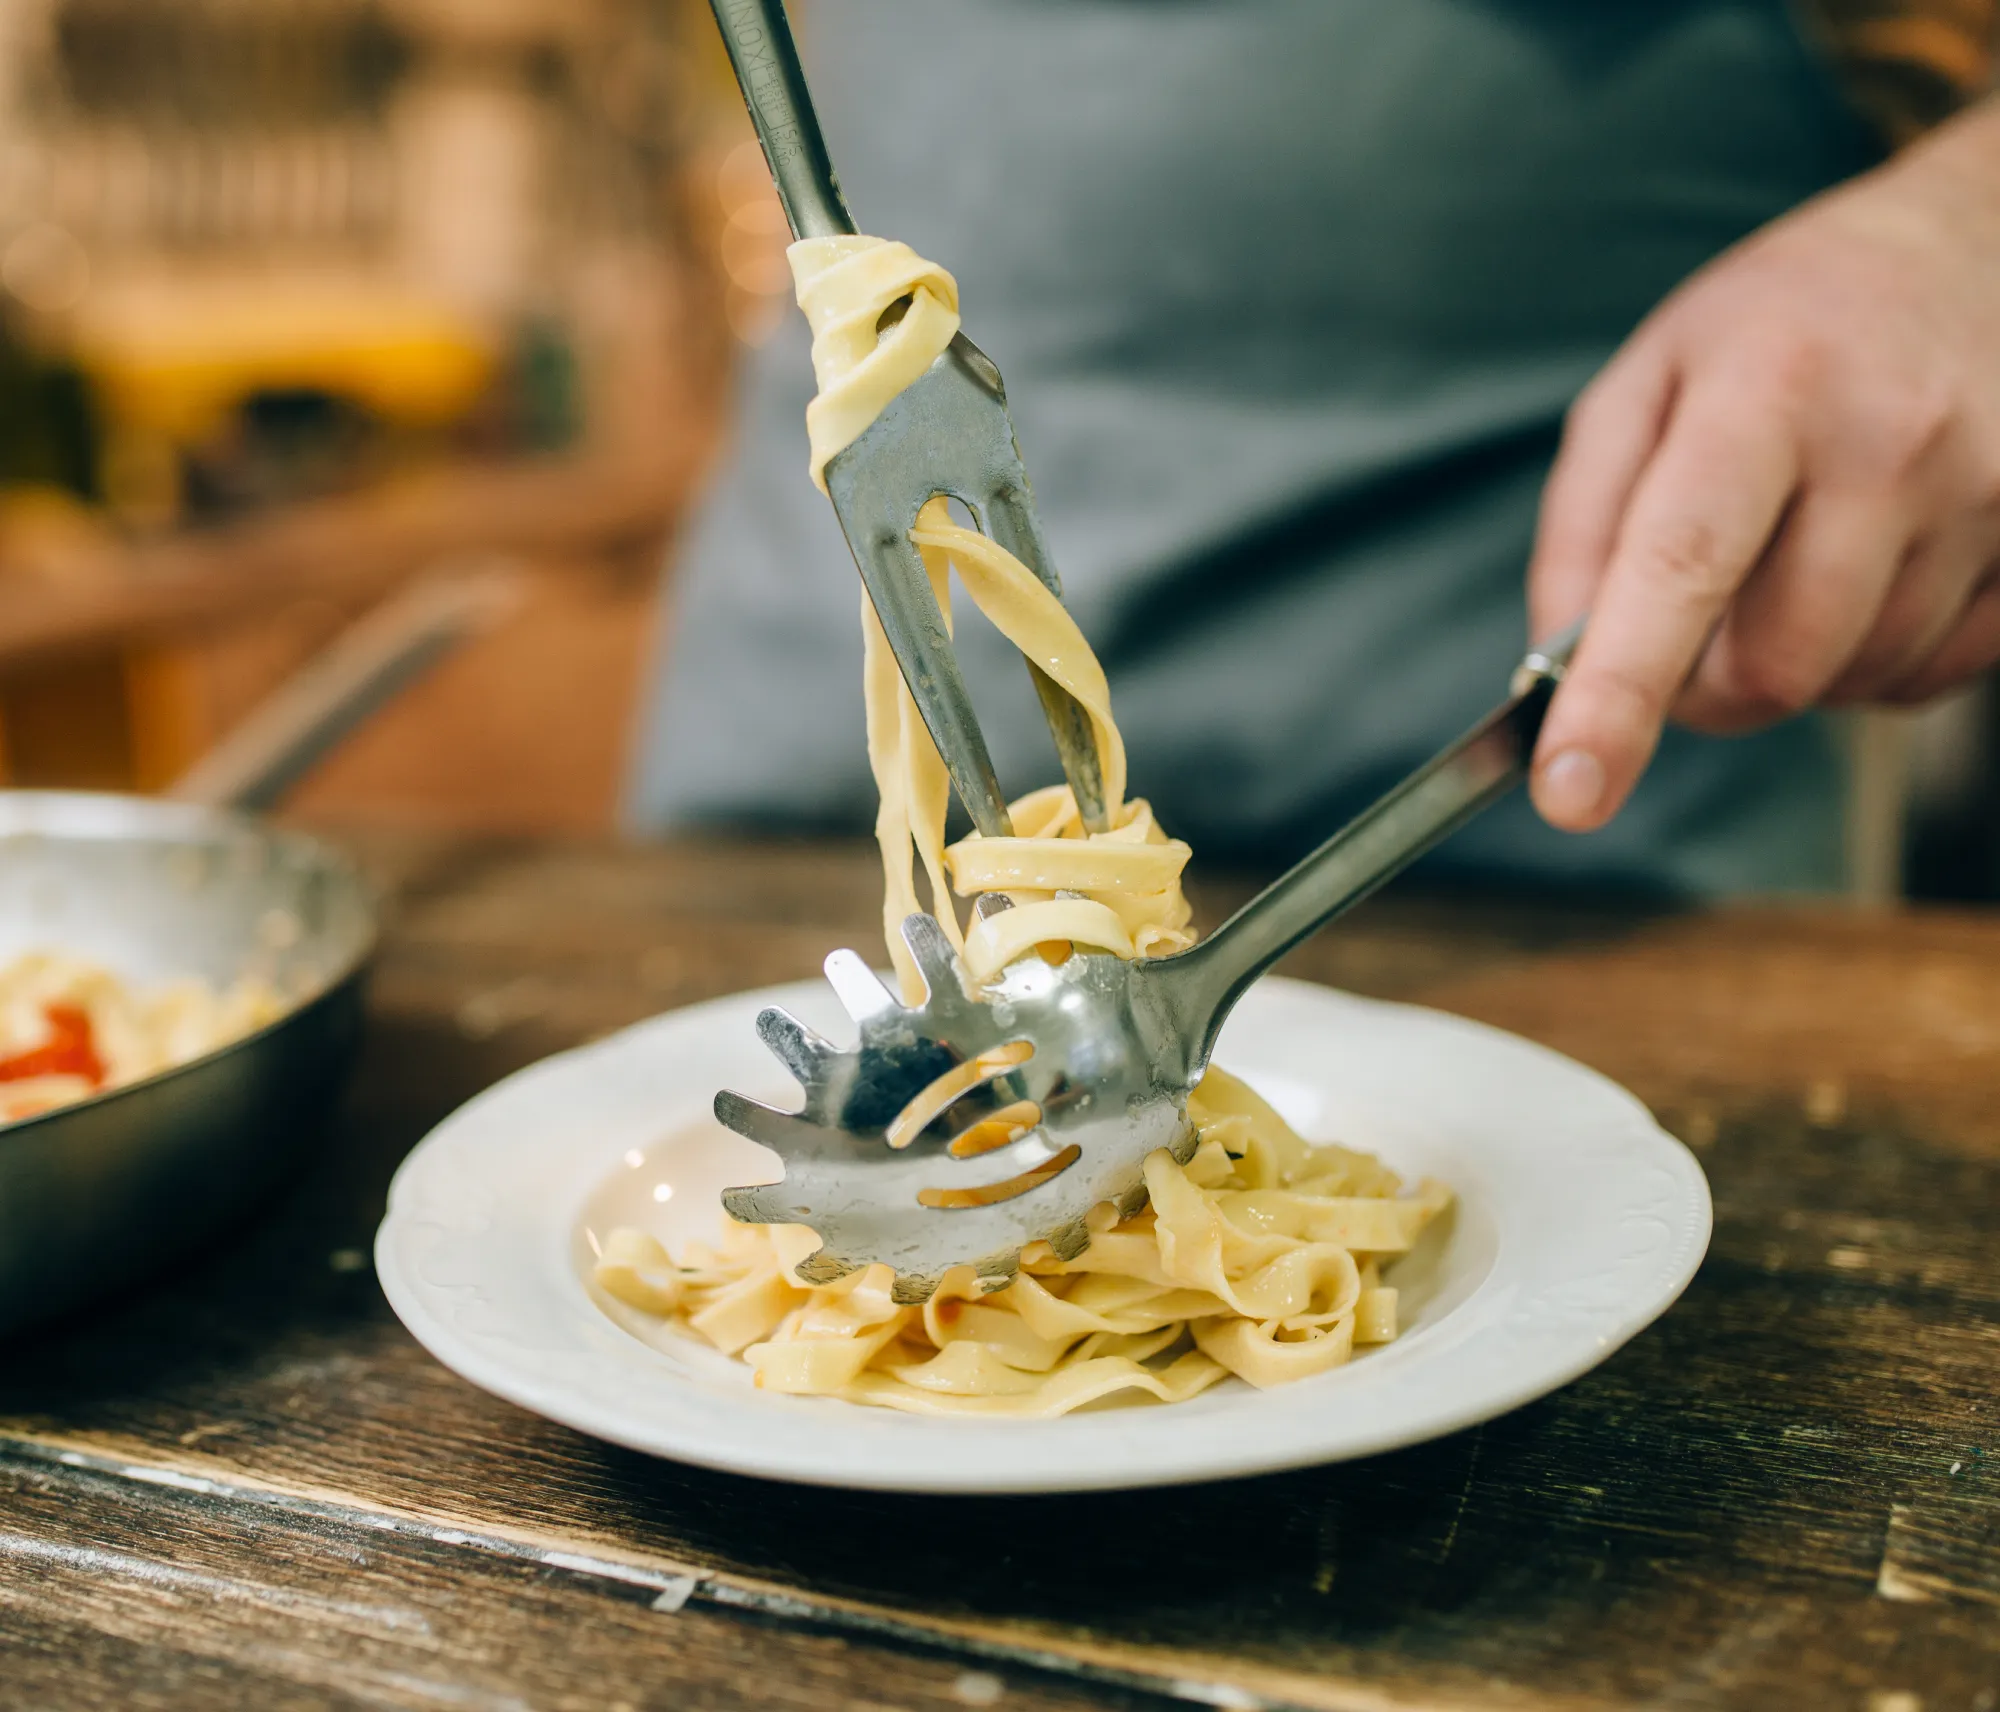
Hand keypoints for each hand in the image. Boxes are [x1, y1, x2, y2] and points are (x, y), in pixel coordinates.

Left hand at [1527, 96, 1999, 832]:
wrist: (1976, 244)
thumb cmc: (1779, 329)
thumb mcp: (1647, 385)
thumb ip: (1583, 528)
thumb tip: (1557, 669)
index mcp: (1768, 390)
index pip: (1679, 569)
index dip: (1619, 696)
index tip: (1569, 794)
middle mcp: (1893, 441)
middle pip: (1774, 666)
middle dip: (1707, 683)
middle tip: (1695, 616)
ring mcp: (1992, 493)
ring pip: (1854, 682)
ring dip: (1798, 662)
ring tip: (1801, 550)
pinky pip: (1933, 677)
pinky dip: (1878, 656)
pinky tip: (1876, 565)